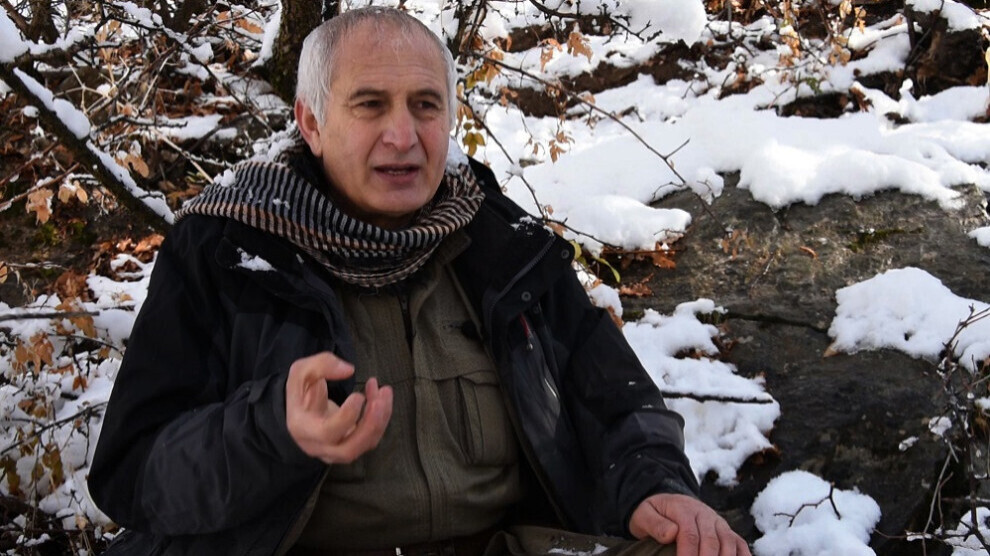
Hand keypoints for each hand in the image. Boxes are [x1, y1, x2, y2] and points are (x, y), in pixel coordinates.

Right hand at [285, 352, 392, 463]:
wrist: (303, 410)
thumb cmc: (302, 391)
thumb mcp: (302, 371)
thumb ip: (322, 365)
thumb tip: (349, 370)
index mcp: (303, 429)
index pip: (326, 433)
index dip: (347, 416)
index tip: (359, 395)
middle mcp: (319, 446)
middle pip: (348, 450)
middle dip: (370, 426)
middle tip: (380, 401)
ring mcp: (336, 451)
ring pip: (364, 445)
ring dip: (381, 419)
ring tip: (384, 392)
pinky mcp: (352, 446)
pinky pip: (371, 439)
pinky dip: (381, 418)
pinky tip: (381, 397)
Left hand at [630, 493, 750, 555]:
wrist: (666, 502)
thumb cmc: (653, 513)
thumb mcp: (644, 515)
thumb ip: (655, 524)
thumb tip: (671, 533)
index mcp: (683, 509)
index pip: (690, 535)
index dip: (688, 555)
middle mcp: (704, 514)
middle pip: (711, 542)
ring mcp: (717, 522)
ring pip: (728, 542)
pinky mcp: (725, 530)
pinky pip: (739, 542)